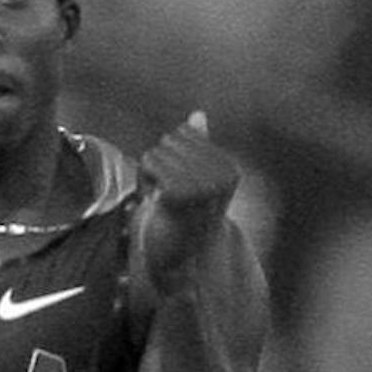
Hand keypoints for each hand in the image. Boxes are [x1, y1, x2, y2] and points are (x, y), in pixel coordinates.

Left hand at [135, 109, 239, 283]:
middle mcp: (221, 173)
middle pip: (169, 142)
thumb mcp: (193, 177)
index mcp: (228, 168)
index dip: (171, 157)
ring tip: (163, 199)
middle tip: (167, 195)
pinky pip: (149, 163)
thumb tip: (197, 114)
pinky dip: (144, 180)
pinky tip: (155, 199)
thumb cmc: (183, 216)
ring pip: (157, 153)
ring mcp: (203, 182)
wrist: (180, 257)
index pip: (183, 134)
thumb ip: (197, 145)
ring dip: (150, 176)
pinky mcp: (180, 191)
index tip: (178, 185)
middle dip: (159, 165)